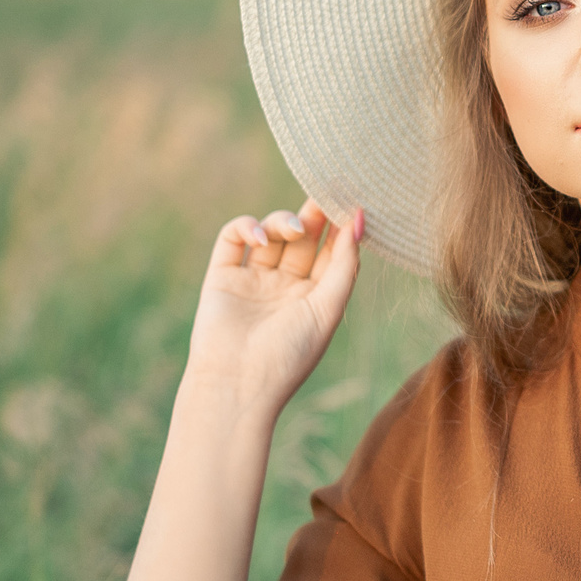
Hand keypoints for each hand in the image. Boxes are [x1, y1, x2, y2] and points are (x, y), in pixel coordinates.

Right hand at [186, 200, 362, 415]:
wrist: (238, 384)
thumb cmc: (289, 354)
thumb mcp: (328, 308)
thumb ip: (345, 264)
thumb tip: (358, 219)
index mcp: (315, 297)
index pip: (331, 252)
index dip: (340, 228)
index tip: (350, 203)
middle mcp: (285, 287)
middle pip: (302, 238)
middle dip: (313, 216)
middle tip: (324, 195)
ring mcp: (253, 280)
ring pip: (271, 234)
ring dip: (284, 221)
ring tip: (293, 228)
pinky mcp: (222, 276)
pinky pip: (233, 238)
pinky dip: (246, 227)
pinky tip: (260, 237)